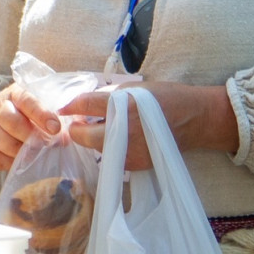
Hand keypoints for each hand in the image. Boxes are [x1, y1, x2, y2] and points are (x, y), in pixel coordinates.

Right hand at [0, 83, 58, 170]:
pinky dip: (11, 163)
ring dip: (24, 152)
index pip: (26, 100)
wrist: (3, 116)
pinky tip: (23, 161)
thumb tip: (70, 134)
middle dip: (31, 136)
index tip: (56, 128)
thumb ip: (55, 113)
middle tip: (48, 144)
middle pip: (10, 121)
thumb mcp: (42, 103)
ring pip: (4, 142)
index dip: (41, 114)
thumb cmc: (31, 111)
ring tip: (38, 154)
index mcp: (15, 94)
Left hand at [61, 83, 237, 169]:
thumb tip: (83, 104)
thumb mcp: (131, 88)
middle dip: (76, 128)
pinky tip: (116, 140)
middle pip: (81, 135)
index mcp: (122, 106)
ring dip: (91, 139)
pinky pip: (111, 157)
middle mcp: (123, 131)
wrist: (192, 119)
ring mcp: (128, 151)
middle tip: (79, 122)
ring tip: (100, 129)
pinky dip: (108, 148)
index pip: (84, 105)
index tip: (62, 108)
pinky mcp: (134, 165)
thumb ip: (106, 96)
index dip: (69, 106)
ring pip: (94, 148)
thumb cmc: (162, 98)